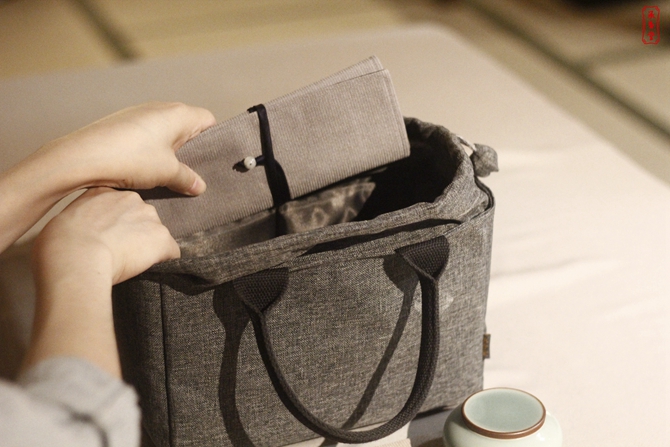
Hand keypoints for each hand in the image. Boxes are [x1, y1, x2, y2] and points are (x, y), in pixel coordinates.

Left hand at [0, 102, 214, 251]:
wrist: (83, 156)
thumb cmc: (130, 158)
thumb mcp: (167, 173)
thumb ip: (188, 178)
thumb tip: (200, 186)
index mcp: (179, 114)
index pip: (208, 120)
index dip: (213, 140)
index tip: (212, 161)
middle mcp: (161, 108)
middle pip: (188, 126)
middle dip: (192, 149)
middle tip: (193, 172)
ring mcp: (140, 114)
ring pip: (167, 132)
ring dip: (171, 152)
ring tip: (169, 174)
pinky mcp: (123, 124)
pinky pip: (148, 135)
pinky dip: (152, 150)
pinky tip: (146, 169)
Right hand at [33, 187, 179, 284]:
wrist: (74, 257)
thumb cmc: (59, 245)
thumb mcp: (64, 221)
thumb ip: (80, 220)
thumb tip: (83, 234)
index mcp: (104, 192)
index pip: (119, 205)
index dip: (114, 224)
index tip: (107, 237)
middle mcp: (131, 198)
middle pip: (141, 217)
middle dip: (135, 233)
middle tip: (118, 253)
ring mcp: (149, 216)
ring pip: (156, 234)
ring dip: (149, 248)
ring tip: (130, 264)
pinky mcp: (162, 237)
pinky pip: (171, 252)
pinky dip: (165, 262)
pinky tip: (150, 271)